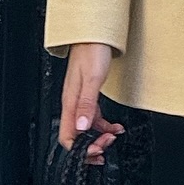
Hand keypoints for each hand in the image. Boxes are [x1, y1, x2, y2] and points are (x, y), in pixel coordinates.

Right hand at [60, 43, 124, 164]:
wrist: (94, 34)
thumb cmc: (92, 51)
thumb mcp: (93, 79)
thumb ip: (87, 104)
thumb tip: (83, 127)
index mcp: (70, 102)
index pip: (68, 137)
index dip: (82, 149)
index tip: (98, 150)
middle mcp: (73, 104)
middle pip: (77, 136)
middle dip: (92, 145)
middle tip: (108, 144)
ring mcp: (80, 100)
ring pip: (87, 129)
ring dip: (100, 136)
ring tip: (114, 135)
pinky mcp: (89, 96)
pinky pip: (94, 118)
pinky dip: (105, 125)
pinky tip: (115, 126)